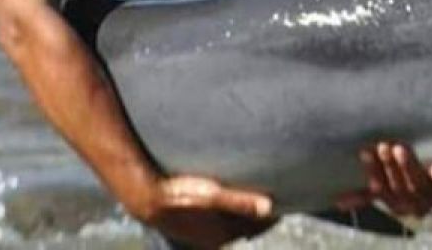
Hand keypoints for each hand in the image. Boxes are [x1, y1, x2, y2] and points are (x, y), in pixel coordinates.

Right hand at [134, 174, 276, 248]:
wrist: (145, 197)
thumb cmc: (179, 194)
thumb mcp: (212, 195)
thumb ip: (240, 201)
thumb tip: (270, 208)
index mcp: (224, 233)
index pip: (259, 225)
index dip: (273, 213)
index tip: (286, 196)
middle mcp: (216, 238)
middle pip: (247, 225)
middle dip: (259, 211)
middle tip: (273, 192)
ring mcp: (204, 234)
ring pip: (234, 223)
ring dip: (244, 210)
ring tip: (254, 193)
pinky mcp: (195, 226)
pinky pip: (220, 220)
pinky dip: (229, 211)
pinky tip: (228, 196)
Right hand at [335, 142, 431, 217]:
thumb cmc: (407, 197)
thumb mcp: (386, 197)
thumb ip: (363, 197)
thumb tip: (337, 202)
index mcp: (393, 204)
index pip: (379, 188)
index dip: (372, 170)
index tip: (365, 151)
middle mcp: (409, 204)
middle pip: (398, 186)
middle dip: (389, 167)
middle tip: (384, 146)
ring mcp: (428, 200)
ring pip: (417, 185)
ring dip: (408, 167)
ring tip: (401, 148)